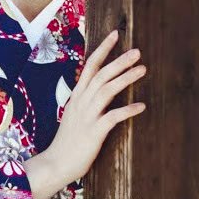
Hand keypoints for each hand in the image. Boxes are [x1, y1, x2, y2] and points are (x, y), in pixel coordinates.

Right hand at [26, 30, 146, 198]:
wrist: (56, 163)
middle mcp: (81, 102)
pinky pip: (112, 117)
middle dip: (119, 61)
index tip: (116, 35)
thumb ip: (86, 102)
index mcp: (77, 96)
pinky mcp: (94, 132)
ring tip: (142, 69)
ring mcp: (87, 116)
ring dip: (125, 78)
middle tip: (137, 51)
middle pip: (101, 75)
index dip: (103, 50)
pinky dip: (127, 110)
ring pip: (107, 90)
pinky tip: (141, 106)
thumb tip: (99, 91)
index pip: (90, 66)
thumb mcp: (74, 115)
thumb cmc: (68, 142)